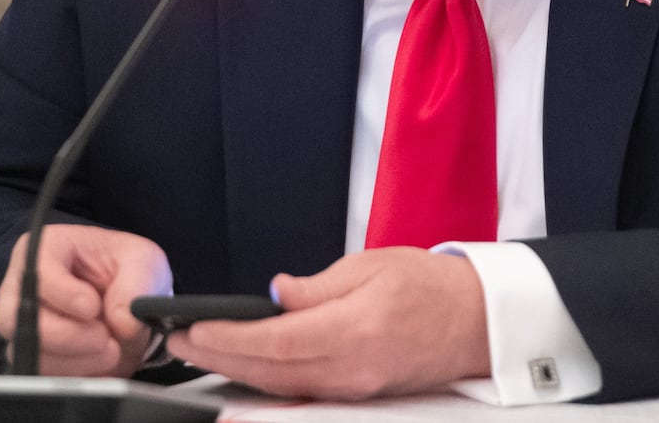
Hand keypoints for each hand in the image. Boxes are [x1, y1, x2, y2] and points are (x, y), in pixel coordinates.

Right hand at [0, 224, 172, 376]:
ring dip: (74, 359)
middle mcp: (21, 287)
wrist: (127, 304)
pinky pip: (36, 375)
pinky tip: (98, 364)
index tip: (93, 306)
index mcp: (45, 249)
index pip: (35, 271)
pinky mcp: (29, 356)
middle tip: (105, 336)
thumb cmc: (126, 270)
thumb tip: (123, 320)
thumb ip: (138, 282)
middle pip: (17, 318)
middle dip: (68, 335)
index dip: (63, 292)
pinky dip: (71, 375)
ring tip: (110, 350)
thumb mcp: (143, 260)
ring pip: (26, 351)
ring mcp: (20, 324)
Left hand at [169, 247, 489, 399]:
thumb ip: (317, 287)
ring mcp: (356, 386)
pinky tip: (245, 366)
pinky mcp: (359, 392)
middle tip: (179, 342)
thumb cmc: (432, 286)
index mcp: (355, 329)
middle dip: (218, 357)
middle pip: (269, 371)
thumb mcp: (371, 265)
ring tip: (202, 351)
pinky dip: (267, 378)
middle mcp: (352, 368)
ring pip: (281, 386)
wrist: (478, 320)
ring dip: (236, 371)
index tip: (192, 328)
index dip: (226, 338)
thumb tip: (275, 295)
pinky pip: (302, 389)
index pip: (274, 341)